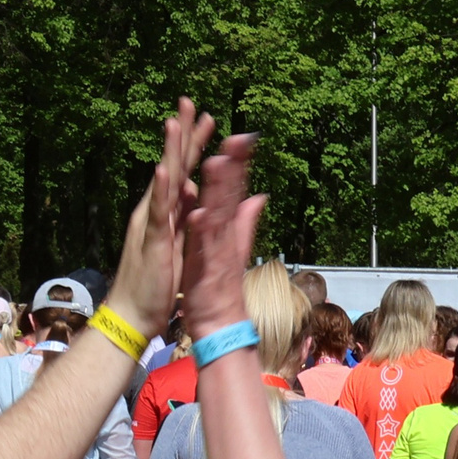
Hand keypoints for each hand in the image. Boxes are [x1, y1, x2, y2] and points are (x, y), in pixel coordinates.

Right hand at [105, 100, 217, 338]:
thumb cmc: (155, 283)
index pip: (184, 171)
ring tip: (174, 123)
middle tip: (189, 102)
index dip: (195, 144)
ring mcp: (153, 224)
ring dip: (169, 152)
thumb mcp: (180, 245)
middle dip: (182, 134)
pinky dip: (160, 191)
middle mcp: (157, 211)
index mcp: (168, 212)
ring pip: (163, 181)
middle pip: (173, 165)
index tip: (208, 118)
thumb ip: (189, 218)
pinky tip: (163, 170)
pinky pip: (157, 213)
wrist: (133, 314)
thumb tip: (197, 196)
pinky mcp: (153, 241)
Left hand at [178, 134, 265, 337]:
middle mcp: (224, 234)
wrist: (218, 322)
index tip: (241, 136)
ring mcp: (215, 250)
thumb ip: (244, 220)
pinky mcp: (203, 267)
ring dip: (218, 190)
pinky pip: (201, 246)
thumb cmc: (219, 283)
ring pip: (217, 214)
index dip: (238, 163)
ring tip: (217, 163)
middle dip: (234, 166)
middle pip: (230, 195)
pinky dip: (201, 229)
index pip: (233, 189)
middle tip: (237, 138)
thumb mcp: (233, 246)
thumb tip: (258, 196)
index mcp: (226, 227)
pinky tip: (199, 212)